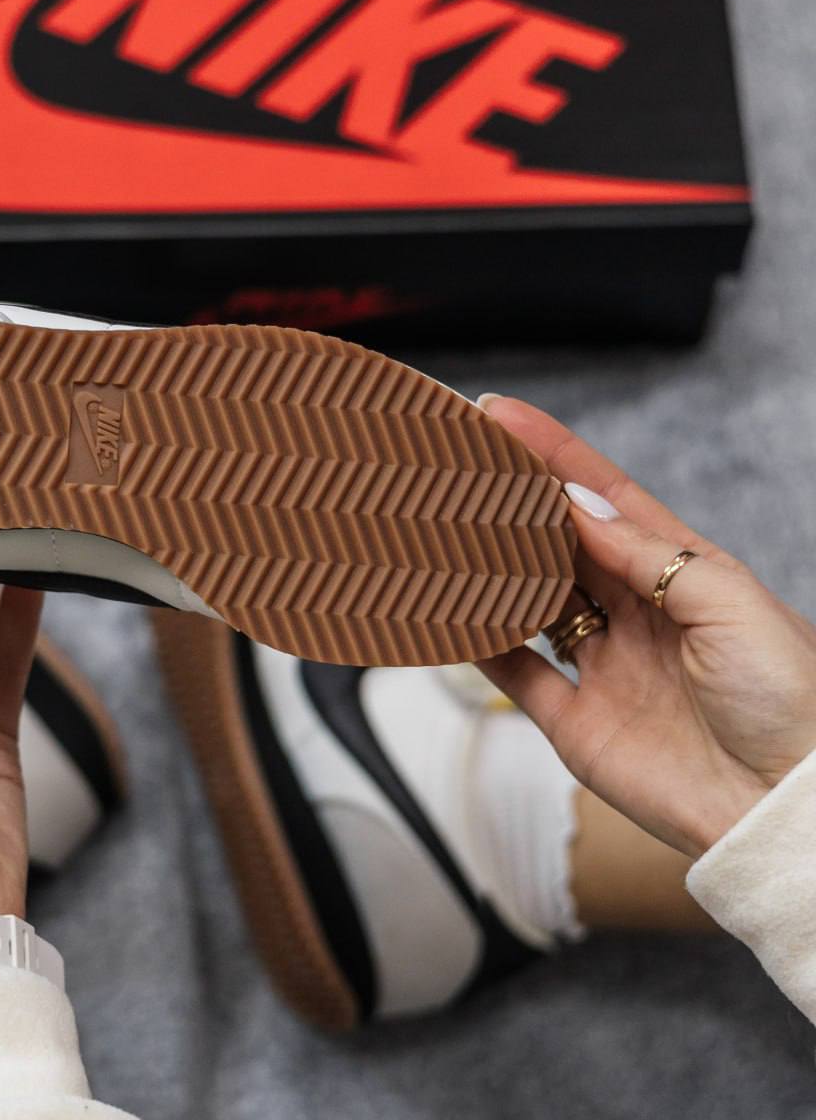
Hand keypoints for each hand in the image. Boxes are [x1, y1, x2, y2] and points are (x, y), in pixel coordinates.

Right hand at [477, 396, 815, 858]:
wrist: (784, 809)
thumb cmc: (790, 700)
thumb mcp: (731, 605)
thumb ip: (650, 554)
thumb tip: (575, 504)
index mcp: (681, 573)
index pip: (603, 498)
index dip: (553, 453)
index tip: (502, 417)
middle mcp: (635, 612)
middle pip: (557, 542)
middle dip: (509, 500)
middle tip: (458, 465)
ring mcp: (602, 664)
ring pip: (528, 599)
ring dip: (488, 564)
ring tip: (444, 527)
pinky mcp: (575, 721)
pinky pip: (514, 672)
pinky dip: (478, 643)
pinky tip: (450, 613)